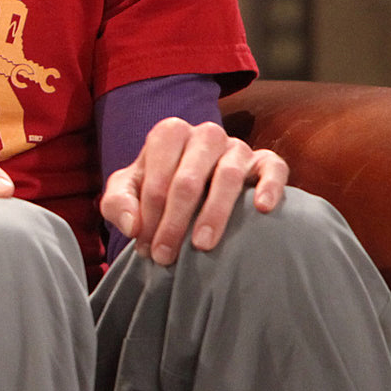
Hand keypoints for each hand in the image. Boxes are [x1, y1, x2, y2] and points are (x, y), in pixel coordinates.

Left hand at [99, 117, 286, 265]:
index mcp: (169, 134)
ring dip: (214, 214)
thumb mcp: (126, 192)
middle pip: (188, 180)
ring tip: (202, 245)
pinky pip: (273, 168)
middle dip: (174, 222)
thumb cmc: (156, 188)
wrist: (192, 187)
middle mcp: (204, 134)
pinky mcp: (265, 160)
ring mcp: (237, 146)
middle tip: (167, 256)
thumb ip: (118, 204)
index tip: (146, 249)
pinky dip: (269, 186)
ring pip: (227, 176)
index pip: (157, 177)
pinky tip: (261, 209)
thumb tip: (132, 225)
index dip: (149, 216)